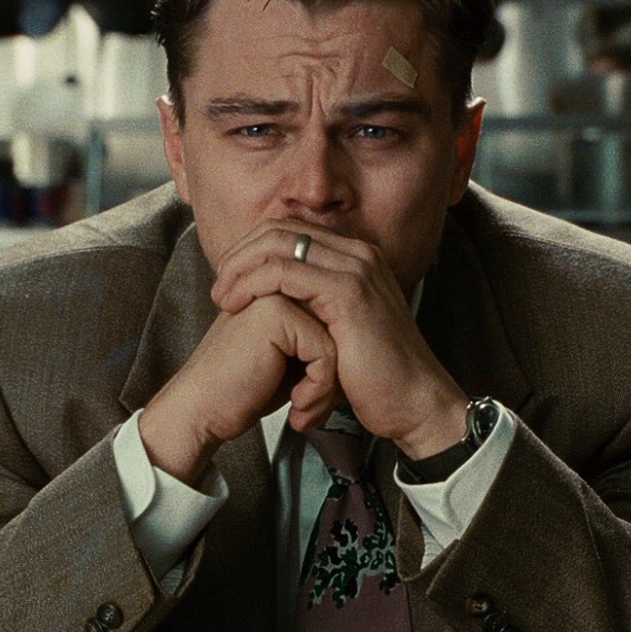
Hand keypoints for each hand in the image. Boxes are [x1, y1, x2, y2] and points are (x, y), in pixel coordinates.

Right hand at [140, 294, 338, 484]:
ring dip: (327, 388)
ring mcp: (277, 293)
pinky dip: (318, 390)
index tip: (312, 399)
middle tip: (311, 409)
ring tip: (304, 411)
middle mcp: (281, 283)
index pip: (337, 322)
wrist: (203, 411)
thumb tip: (362, 337)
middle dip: (334, 378)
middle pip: (341, 330)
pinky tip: (296, 411)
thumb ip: (319, 335)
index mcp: (284, 287)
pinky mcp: (276, 315)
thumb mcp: (292, 358)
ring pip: (338, 342)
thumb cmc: (246, 389)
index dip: (334, 369)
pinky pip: (326, 353)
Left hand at [209, 219, 466, 459]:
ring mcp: (356, 269)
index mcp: (356, 257)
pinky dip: (252, 284)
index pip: (290, 230)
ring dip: (240, 268)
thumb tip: (271, 298)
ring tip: (221, 298)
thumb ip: (311, 305)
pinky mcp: (348, 293)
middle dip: (240, 254)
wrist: (412, 403)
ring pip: (277, 245)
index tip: (228, 280)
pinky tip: (236, 306)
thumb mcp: (336, 329)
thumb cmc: (373, 376)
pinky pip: (284, 272)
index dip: (251, 250)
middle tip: (219, 285)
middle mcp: (358, 253)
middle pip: (280, 228)